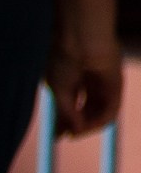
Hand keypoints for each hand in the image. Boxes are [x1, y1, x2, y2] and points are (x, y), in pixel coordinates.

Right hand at [50, 18, 123, 139]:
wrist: (79, 37)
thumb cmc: (64, 58)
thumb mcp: (59, 92)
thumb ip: (67, 114)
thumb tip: (75, 133)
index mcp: (75, 78)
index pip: (74, 106)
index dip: (66, 123)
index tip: (57, 135)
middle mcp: (91, 81)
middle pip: (88, 112)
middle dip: (77, 126)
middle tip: (67, 135)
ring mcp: (104, 83)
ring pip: (100, 114)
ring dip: (88, 127)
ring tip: (77, 132)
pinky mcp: (116, 84)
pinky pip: (111, 110)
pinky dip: (99, 122)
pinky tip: (87, 126)